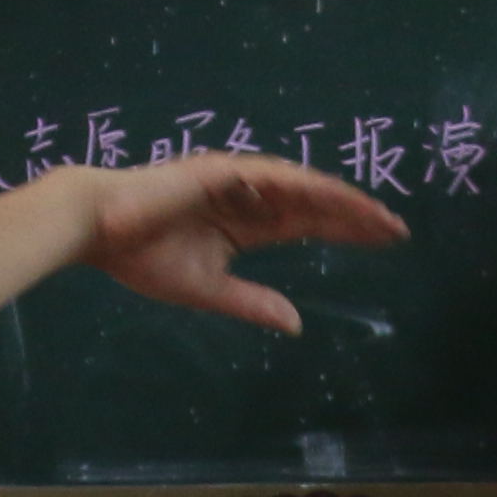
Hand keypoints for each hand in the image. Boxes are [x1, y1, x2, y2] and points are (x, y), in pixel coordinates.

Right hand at [76, 152, 408, 335]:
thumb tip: (296, 325)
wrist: (97, 229)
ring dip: (341, 200)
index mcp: (246, 222)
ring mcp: (237, 179)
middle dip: (358, 215)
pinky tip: (336, 199)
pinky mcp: (221, 171)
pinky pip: (273, 178)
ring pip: (303, 187)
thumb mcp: (208, 289)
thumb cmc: (141, 255)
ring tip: (378, 217)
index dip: (347, 230)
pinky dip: (305, 187)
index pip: (309, 222)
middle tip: (399, 230)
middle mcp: (249, 195)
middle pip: (316, 203)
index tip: (386, 241)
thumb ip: (252, 303)